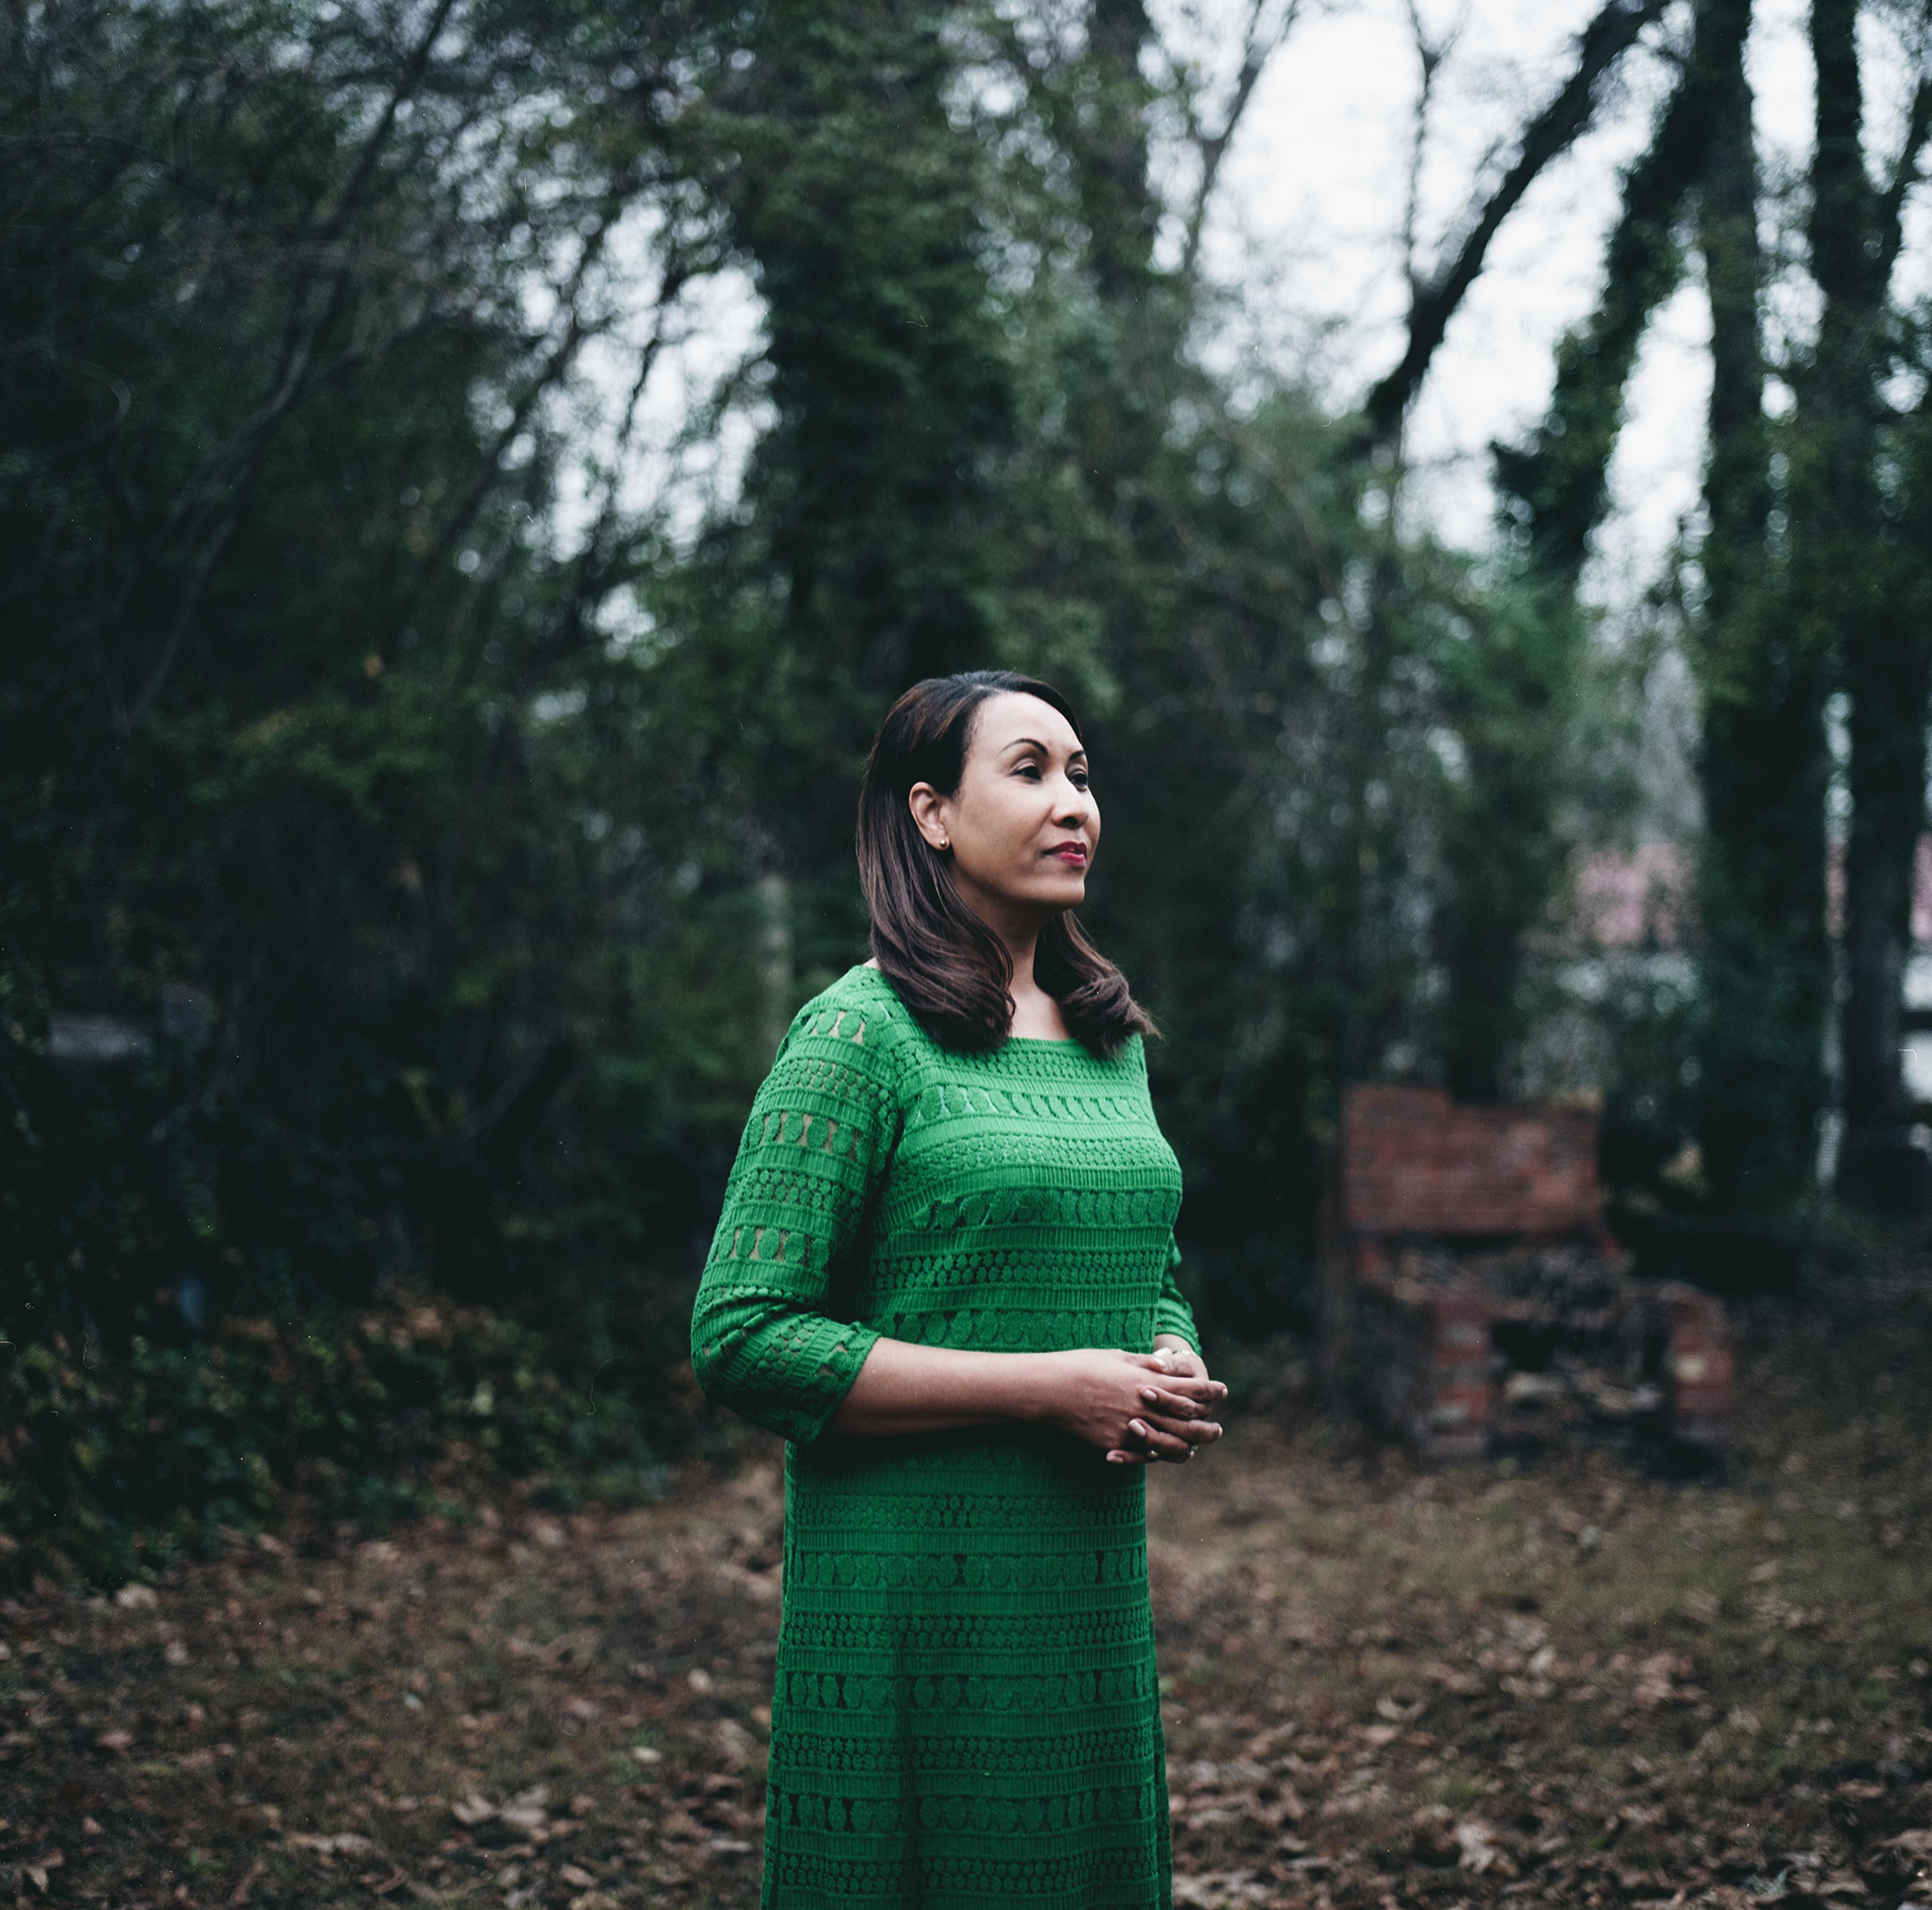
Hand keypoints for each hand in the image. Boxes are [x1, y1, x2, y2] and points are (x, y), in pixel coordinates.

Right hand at [1035, 1348, 1224, 1465]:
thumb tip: (1165, 1365)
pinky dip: (1158, 1454)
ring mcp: (1129, 1428)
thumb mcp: (1118, 1357)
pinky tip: (1166, 1452)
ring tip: (1198, 1446)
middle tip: (1218, 1429)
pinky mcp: (1114, 1444)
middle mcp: (1143, 1406)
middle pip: (1187, 1421)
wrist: (1051, 1389)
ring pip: (1170, 1443)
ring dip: (1189, 1445)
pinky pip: (1143, 1454)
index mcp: (1146, 1381)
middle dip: (1206, 1425)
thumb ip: (1144, 1364)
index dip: (1210, 1390)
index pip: (1190, 1388)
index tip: (1222, 1390)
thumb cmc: (1083, 1365)